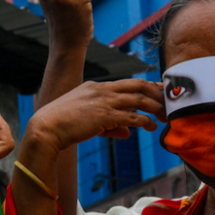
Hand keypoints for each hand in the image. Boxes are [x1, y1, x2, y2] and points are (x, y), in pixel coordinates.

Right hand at [25, 79, 163, 153]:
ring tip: (165, 116)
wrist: (45, 129)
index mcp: (96, 86)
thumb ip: (111, 125)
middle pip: (138, 85)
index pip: (128, 83)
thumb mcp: (87, 120)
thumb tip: (128, 131)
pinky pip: (132, 116)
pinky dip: (145, 121)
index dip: (147, 87)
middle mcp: (102, 89)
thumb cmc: (61, 126)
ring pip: (139, 99)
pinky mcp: (104, 115)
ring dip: (155, 107)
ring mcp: (103, 101)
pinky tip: (151, 127)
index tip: (160, 92)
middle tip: (169, 103)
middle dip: (156, 93)